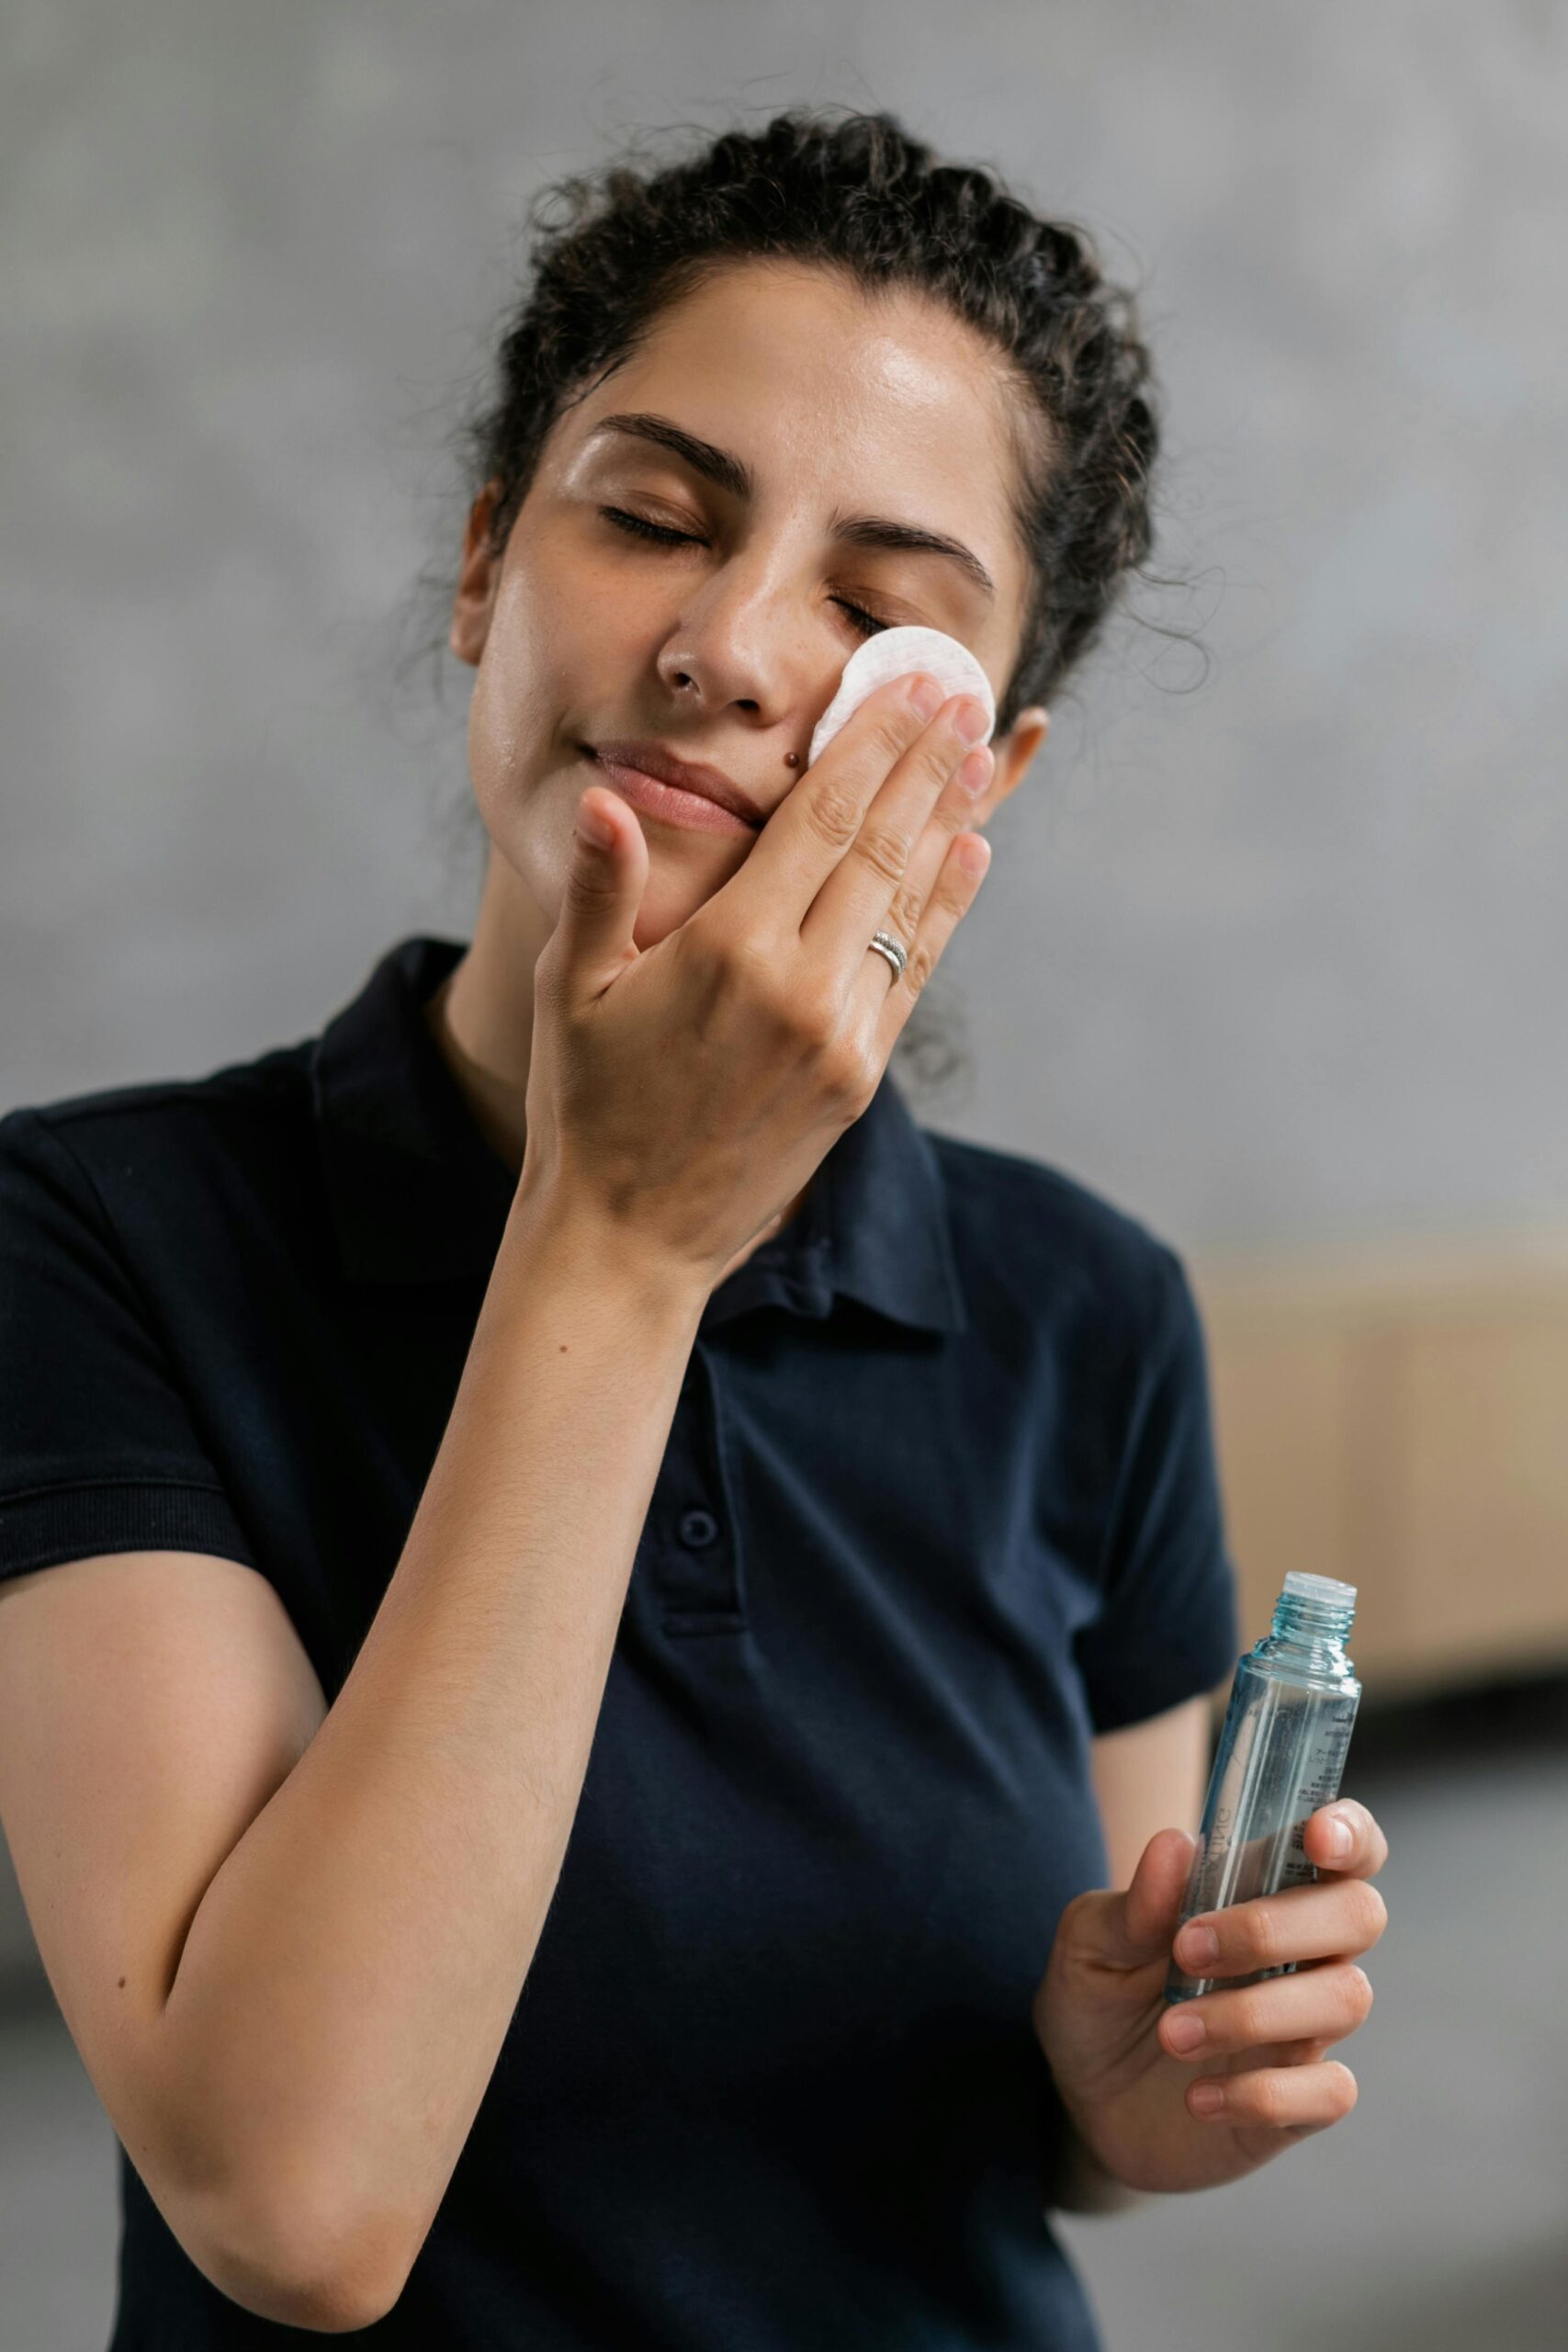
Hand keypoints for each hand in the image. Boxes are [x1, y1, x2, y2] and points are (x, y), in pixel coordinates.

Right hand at [520, 672, 994, 1291]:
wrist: (628, 1236)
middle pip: (881, 847)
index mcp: (729, 950)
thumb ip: (600, 888)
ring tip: (978, 756)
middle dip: (924, 764)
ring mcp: (841, 1036)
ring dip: (947, 821)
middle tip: (960, 697)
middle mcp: (800, 987)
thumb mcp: (572, 989)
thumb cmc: (583, 1104)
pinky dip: (946, 906)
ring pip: (910, 904)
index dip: (871, 745)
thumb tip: (603, 798)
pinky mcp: (859, 1078)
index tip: (908, 689)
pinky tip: (968, 852)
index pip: (821, 819)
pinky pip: (915, 970)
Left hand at [1031, 1801, 1387, 2195]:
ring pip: (1344, 1999)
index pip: (1344, 1848)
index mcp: (1259, 1894)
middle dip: (1276, 1927)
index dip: (1349, 1833)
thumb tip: (1176, 1845)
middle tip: (1187, 1951)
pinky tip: (1199, 2096)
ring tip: (1170, 2033)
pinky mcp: (1300, 2103)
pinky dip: (1263, 2094)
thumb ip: (1134, 1903)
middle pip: (1359, 1914)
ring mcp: (1305, 2028)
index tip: (1315, 1837)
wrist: (1084, 2099)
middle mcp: (1300, 1955)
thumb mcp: (1090, 1943)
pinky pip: (1330, 2092)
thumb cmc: (1100, 1997)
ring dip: (1252, 2014)